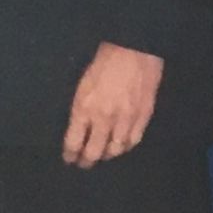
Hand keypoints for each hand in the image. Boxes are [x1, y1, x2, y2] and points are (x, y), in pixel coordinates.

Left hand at [62, 42, 163, 168]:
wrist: (133, 48)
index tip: (69, 159)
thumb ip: (81, 108)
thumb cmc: (104, 60)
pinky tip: (121, 147)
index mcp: (84, 108)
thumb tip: (80, 127)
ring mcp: (125, 119)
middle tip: (84, 164)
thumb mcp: (83, 84)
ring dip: (107, 155)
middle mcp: (104, 119)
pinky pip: (133, 141)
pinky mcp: (143, 116)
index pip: (74, 142)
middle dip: (86, 161)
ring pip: (115, 150)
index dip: (70, 154)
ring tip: (103, 156)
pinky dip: (126, 147)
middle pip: (94, 152)